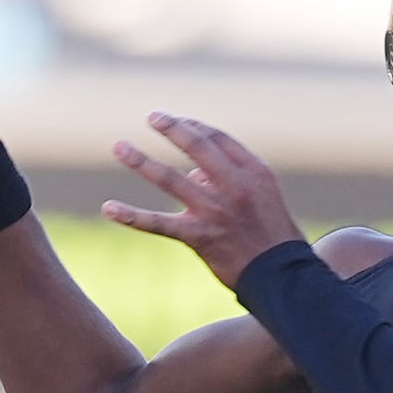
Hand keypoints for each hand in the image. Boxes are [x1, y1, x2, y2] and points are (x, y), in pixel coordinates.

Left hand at [103, 113, 303, 288]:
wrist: (283, 276)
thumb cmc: (274, 236)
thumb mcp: (264, 197)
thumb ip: (231, 179)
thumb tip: (193, 174)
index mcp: (254, 172)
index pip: (218, 138)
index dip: (194, 126)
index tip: (177, 122)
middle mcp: (234, 186)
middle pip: (196, 146)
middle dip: (171, 128)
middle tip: (152, 117)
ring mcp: (215, 210)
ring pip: (170, 178)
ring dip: (140, 161)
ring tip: (119, 147)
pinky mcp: (199, 236)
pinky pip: (158, 223)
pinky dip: (131, 216)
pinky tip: (109, 208)